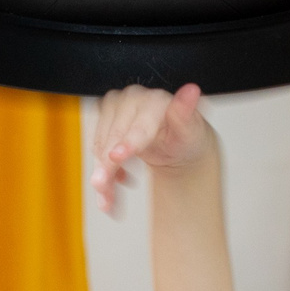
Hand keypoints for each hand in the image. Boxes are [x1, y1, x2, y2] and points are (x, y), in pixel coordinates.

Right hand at [88, 83, 211, 214]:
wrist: (176, 142)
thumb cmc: (185, 136)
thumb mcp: (191, 131)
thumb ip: (186, 113)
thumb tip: (191, 91)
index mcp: (154, 101)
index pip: (138, 126)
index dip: (127, 143)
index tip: (116, 157)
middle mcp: (132, 100)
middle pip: (113, 140)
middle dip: (107, 170)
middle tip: (106, 196)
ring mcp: (116, 108)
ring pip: (100, 148)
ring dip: (103, 177)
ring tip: (111, 199)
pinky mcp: (105, 120)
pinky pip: (97, 151)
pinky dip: (103, 173)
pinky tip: (113, 186)